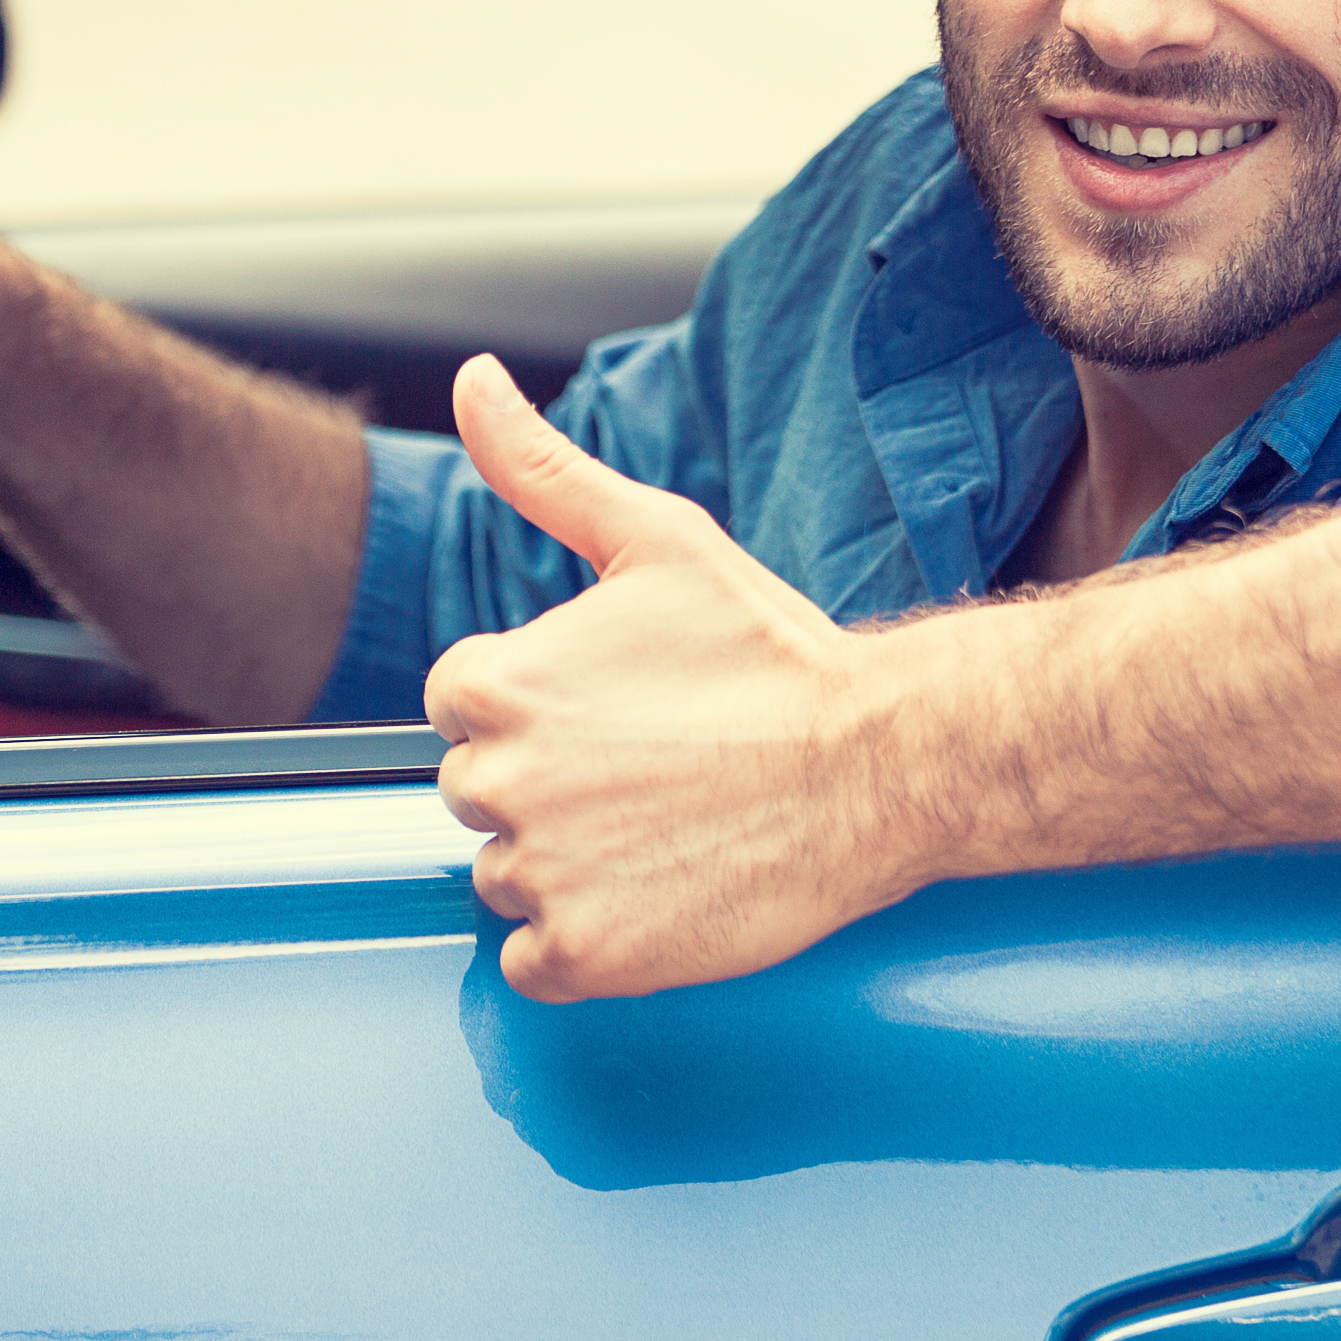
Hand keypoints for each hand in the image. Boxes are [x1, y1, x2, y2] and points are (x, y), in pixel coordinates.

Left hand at [425, 356, 919, 1001]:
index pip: (460, 706)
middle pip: (480, 791)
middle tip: (654, 767)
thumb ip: (540, 467)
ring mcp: (539, 875)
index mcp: (496, 682)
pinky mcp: (582, 957)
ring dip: (568, 862)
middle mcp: (498, 782)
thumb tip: (472, 380)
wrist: (880, 762)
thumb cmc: (770, 650)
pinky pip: (535, 961)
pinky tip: (656, 891)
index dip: (542, 705)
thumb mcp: (654, 537)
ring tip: (667, 825)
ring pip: (507, 877)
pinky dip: (584, 941)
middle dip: (550, 782)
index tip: (620, 709)